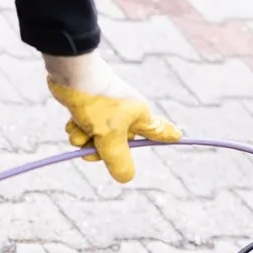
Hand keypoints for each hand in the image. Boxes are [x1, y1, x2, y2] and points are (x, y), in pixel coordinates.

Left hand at [43, 52, 180, 182]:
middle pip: (118, 144)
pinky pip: (84, 127)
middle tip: (92, 147)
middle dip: (101, 149)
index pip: (159, 131)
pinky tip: (73, 120)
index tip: (179, 136)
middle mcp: (126, 113)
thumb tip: (126, 178)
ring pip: (97, 138)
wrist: (73, 74)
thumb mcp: (109, 136)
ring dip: (84, 138)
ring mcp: (107, 110)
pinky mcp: (90, 106)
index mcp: (139, 117)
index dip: (168, 135)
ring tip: (80, 127)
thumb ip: (118, 160)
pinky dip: (77, 128)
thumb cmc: (98, 103)